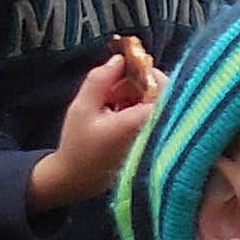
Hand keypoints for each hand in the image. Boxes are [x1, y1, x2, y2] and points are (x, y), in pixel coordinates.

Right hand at [30, 36, 157, 209]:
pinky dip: (138, 109)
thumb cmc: (78, 145)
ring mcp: (156, 141)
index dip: (150, 73)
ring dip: (137, 96)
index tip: (129, 67)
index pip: (164, 89)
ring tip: (110, 100)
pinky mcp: (152, 146)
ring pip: (157, 106)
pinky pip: (153, 118)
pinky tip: (117, 112)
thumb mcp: (82, 107)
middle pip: (163, 96)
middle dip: (139, 84)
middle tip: (114, 85)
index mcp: (140, 124)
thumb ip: (100, 80)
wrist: (75, 180)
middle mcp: (154, 133)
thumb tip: (120, 59)